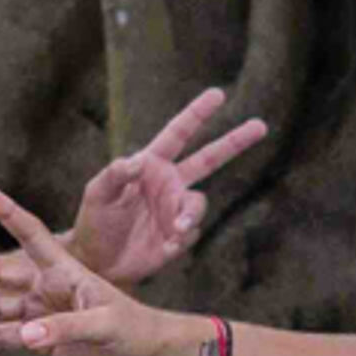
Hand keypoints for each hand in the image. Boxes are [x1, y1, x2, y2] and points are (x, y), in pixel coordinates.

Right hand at [0, 181, 207, 355]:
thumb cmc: (137, 329)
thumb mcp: (106, 324)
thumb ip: (66, 327)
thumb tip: (25, 336)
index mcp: (64, 268)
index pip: (29, 230)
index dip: (5, 209)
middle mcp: (46, 284)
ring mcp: (40, 311)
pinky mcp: (41, 338)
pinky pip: (4, 338)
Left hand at [68, 82, 269, 286]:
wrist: (99, 261)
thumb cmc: (95, 220)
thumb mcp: (97, 194)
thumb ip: (114, 175)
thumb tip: (138, 161)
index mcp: (152, 164)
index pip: (178, 134)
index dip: (198, 113)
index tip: (218, 94)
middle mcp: (169, 183)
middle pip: (210, 158)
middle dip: (235, 141)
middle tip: (261, 125)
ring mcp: (177, 209)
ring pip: (199, 204)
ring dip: (191, 215)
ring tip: (178, 230)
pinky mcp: (180, 236)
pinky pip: (191, 233)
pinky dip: (178, 240)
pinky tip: (161, 248)